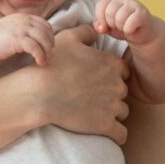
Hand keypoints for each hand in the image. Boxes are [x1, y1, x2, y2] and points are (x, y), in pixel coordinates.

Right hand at [0, 14, 54, 65]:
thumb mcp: (14, 27)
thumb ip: (25, 28)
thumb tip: (38, 38)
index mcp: (25, 17)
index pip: (45, 24)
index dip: (50, 36)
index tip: (49, 46)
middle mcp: (25, 21)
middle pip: (46, 32)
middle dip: (50, 45)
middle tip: (49, 55)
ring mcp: (22, 30)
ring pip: (43, 40)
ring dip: (47, 52)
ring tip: (45, 61)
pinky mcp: (18, 39)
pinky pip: (35, 47)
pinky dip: (40, 55)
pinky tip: (39, 62)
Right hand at [36, 25, 130, 144]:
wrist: (40, 92)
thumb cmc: (53, 64)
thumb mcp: (69, 38)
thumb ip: (87, 32)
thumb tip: (96, 29)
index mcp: (112, 64)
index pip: (124, 72)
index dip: (112, 76)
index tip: (98, 81)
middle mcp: (117, 84)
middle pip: (123, 92)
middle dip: (112, 95)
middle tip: (93, 98)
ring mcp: (113, 106)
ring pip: (122, 112)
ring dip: (112, 114)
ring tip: (94, 114)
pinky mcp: (105, 125)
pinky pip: (121, 134)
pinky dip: (116, 134)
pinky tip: (106, 132)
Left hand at [95, 0, 156, 44]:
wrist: (142, 33)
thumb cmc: (124, 27)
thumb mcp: (108, 27)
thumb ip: (99, 26)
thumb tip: (100, 28)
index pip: (100, 5)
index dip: (101, 18)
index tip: (107, 24)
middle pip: (109, 12)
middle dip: (111, 24)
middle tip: (118, 26)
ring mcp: (134, 4)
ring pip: (119, 18)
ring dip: (120, 27)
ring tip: (125, 27)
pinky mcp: (142, 13)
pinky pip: (130, 23)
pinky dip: (128, 30)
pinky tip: (131, 29)